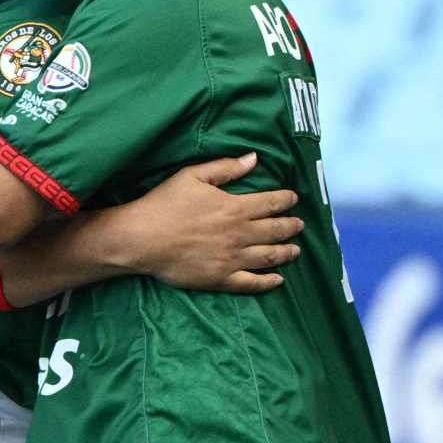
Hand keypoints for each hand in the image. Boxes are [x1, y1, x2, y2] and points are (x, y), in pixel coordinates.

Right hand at [107, 155, 298, 292]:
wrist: (143, 238)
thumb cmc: (166, 203)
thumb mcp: (193, 176)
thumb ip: (226, 168)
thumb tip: (254, 158)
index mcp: (236, 207)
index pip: (271, 202)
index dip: (286, 200)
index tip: (294, 199)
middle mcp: (240, 234)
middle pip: (276, 230)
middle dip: (291, 226)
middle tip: (299, 224)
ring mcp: (233, 259)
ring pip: (269, 256)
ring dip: (286, 252)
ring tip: (296, 250)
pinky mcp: (221, 279)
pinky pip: (252, 283)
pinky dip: (268, 282)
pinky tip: (278, 280)